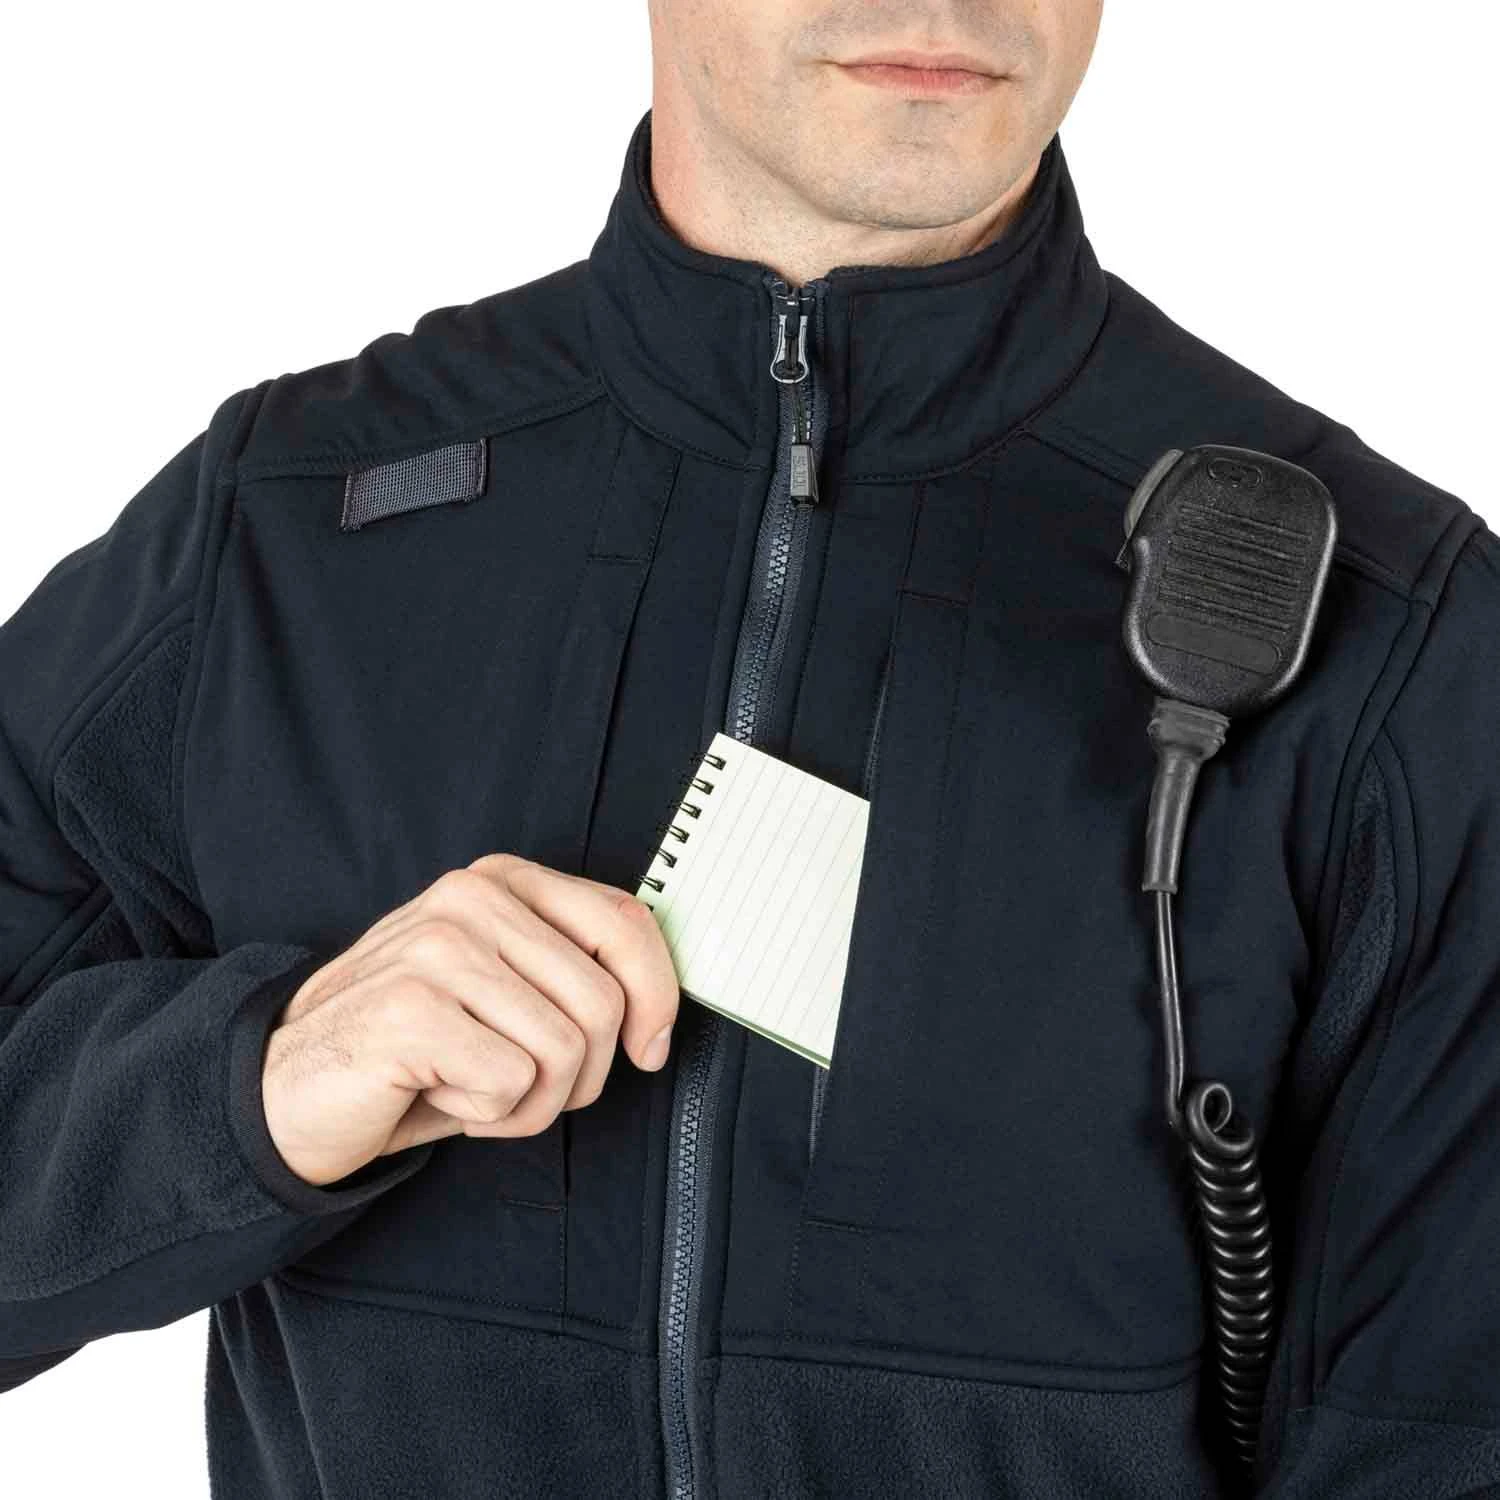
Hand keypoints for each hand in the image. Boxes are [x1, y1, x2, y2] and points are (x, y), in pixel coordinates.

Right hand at [259, 853, 679, 1187]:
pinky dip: (488, 1115)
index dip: (658, 994)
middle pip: (603, 1002)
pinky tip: (438, 1094)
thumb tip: (658, 1014)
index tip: (650, 1048)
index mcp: (501, 881)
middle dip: (583, 1074)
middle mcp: (470, 899)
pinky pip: (512, 1086)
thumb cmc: (415, 1049)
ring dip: (532, 1102)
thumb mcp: (502, 991)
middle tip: (525, 1089)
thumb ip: (571, 972)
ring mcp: (438, 949)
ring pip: (565, 1051)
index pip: (625, 920)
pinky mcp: (411, 1010)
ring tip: (474, 1089)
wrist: (288, 1091)